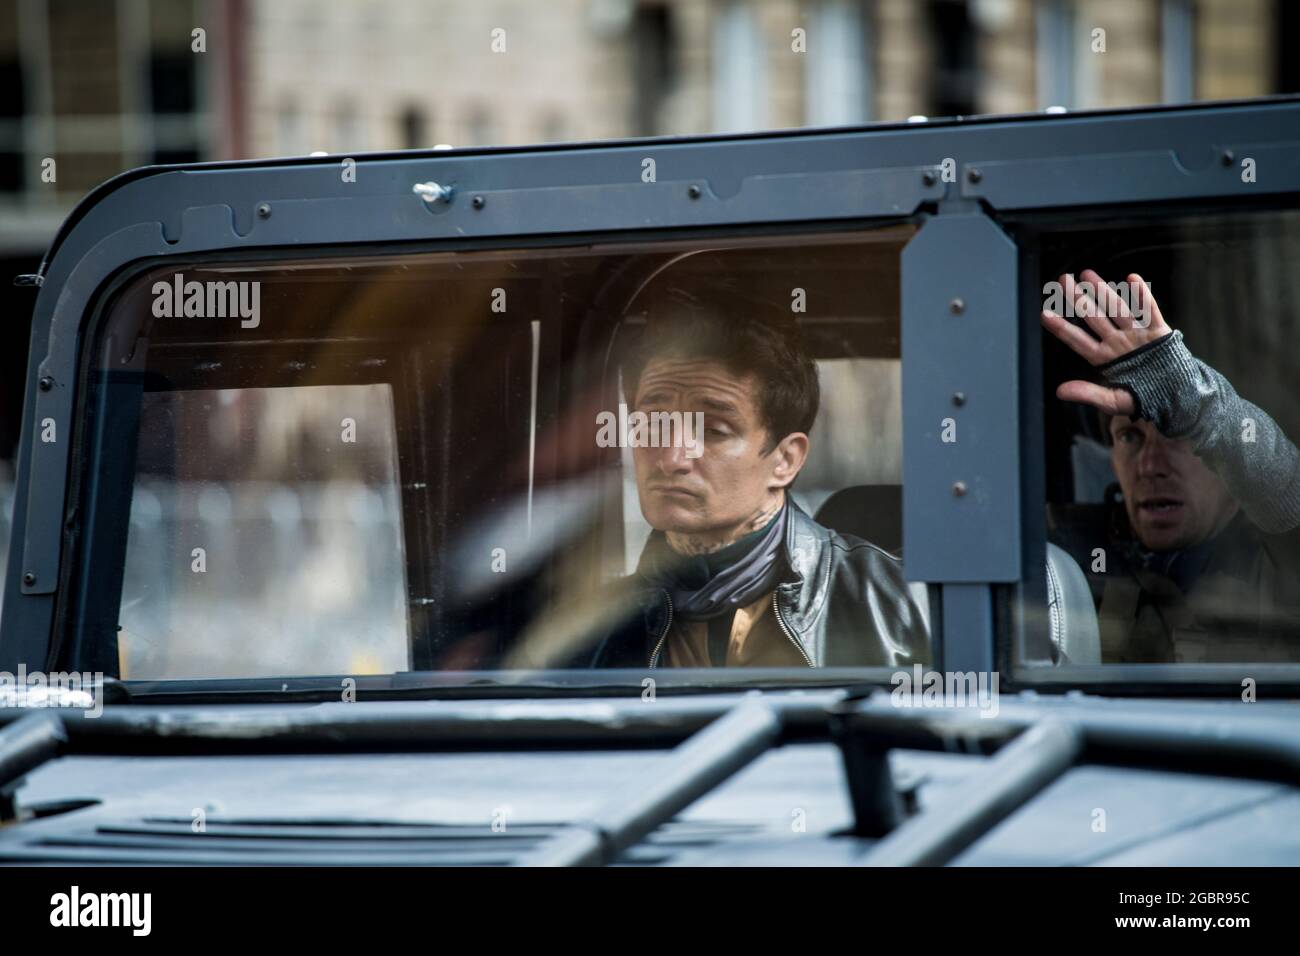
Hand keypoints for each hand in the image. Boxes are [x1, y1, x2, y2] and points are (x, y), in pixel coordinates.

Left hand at [1039, 269, 1171, 416]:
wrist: (1174, 395)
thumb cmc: (1142, 397)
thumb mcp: (1113, 402)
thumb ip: (1088, 394)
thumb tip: (1059, 392)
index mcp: (1103, 358)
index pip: (1077, 340)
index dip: (1062, 328)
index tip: (1044, 314)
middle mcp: (1116, 342)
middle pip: (1094, 317)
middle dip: (1078, 299)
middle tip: (1062, 280)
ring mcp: (1136, 335)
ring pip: (1117, 309)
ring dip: (1103, 292)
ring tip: (1087, 274)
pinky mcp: (1158, 332)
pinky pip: (1150, 311)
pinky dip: (1143, 296)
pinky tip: (1132, 279)